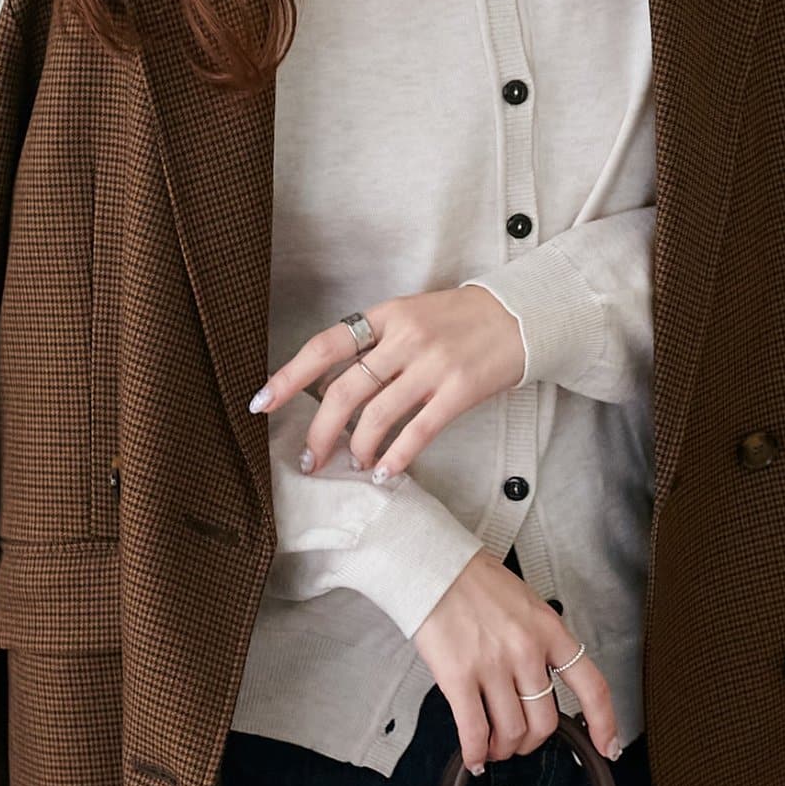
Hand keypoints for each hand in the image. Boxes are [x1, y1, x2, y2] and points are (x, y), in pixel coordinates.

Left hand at [248, 285, 525, 478]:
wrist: (523, 316)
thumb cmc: (463, 320)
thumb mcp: (414, 316)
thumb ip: (377, 344)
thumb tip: (331, 389)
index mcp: (388, 315)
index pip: (326, 345)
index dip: (289, 376)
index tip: (261, 403)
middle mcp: (406, 337)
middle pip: (345, 390)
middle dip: (320, 431)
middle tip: (309, 459)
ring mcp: (433, 363)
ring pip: (377, 416)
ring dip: (358, 449)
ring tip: (355, 465)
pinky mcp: (460, 390)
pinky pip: (418, 431)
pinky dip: (396, 456)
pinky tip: (386, 470)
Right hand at [413, 550, 621, 772]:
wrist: (434, 568)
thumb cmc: (476, 583)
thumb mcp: (527, 605)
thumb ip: (540, 642)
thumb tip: (539, 684)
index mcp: (550, 631)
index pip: (591, 686)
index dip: (604, 723)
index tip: (608, 747)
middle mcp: (527, 651)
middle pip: (545, 722)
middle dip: (531, 742)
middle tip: (518, 741)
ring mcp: (493, 666)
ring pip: (511, 731)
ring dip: (502, 749)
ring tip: (492, 746)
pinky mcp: (459, 677)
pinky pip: (474, 731)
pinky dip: (475, 753)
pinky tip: (473, 756)